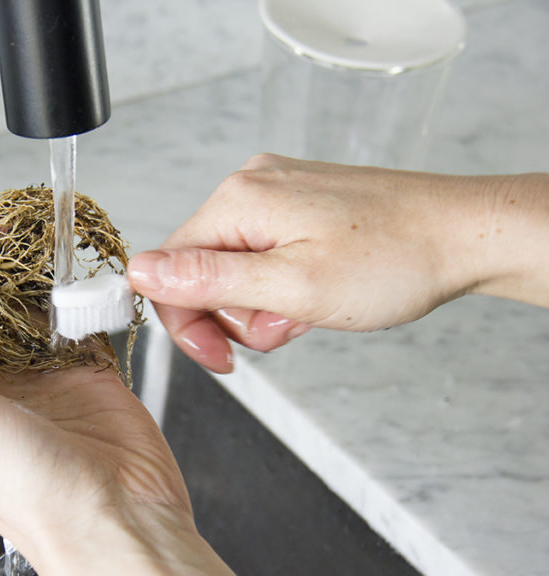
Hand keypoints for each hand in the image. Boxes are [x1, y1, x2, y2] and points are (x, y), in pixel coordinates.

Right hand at [128, 154, 546, 371]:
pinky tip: (315, 295)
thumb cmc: (395, 259)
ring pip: (234, 267)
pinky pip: (264, 255)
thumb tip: (138, 273)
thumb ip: (208, 280)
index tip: (222, 360)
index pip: (168, 268)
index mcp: (238, 201)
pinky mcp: (300, 203)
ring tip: (307, 312)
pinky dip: (282, 286)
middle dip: (234, 315)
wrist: (466, 235)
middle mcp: (251, 186)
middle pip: (200, 269)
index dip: (187, 323)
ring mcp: (277, 191)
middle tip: (282, 329)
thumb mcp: (292, 286)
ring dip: (262, 305)